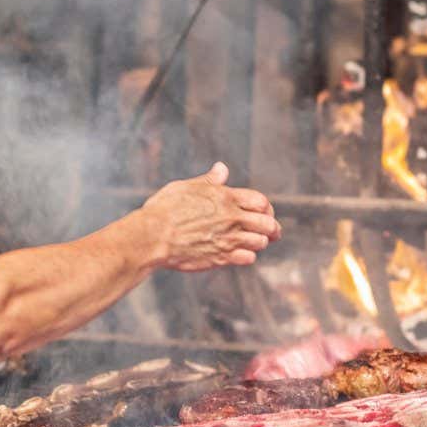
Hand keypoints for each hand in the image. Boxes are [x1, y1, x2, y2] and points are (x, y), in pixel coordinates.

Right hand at [138, 162, 280, 270]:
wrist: (153, 237)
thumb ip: (208, 181)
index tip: (264, 212)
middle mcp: (231, 218)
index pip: (260, 201)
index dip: (266, 207)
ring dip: (260, 242)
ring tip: (255, 243)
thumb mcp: (186, 187)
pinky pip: (247, 258)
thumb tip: (222, 169)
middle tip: (273, 232)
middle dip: (272, 227)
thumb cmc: (164, 209)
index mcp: (225, 198)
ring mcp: (228, 239)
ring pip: (260, 241)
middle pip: (267, 223)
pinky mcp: (221, 258)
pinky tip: (242, 255)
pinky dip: (248, 256)